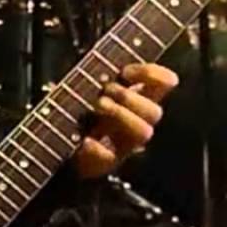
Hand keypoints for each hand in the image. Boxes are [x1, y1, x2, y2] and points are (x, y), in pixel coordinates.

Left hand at [74, 63, 178, 178]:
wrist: (63, 147)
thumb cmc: (82, 110)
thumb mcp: (93, 85)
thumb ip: (105, 70)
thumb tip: (117, 65)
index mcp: (137, 101)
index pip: (163, 84)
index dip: (153, 74)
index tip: (126, 71)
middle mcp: (137, 122)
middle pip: (155, 112)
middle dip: (130, 97)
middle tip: (105, 91)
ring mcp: (124, 144)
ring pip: (144, 132)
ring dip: (122, 115)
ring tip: (98, 105)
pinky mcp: (106, 162)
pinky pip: (109, 158)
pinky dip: (97, 149)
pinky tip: (86, 141)